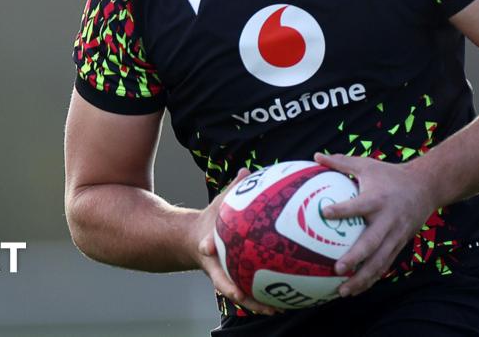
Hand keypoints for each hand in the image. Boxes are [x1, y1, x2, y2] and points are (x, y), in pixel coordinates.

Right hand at [193, 168, 281, 315]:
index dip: (205, 246)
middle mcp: (215, 265)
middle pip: (221, 280)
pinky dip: (266, 299)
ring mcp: (224, 276)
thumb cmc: (211, 219)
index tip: (205, 247)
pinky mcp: (236, 282)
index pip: (204, 246)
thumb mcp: (220, 203)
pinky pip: (252, 293)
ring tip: (276, 309)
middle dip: (230, 288)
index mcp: (207, 246)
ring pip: (239, 294)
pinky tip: (286, 304)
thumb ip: (233, 189)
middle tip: (241, 294)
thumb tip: (246, 169)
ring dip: (255, 303)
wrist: (193, 241)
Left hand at [313, 152, 439, 297]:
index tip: (324, 213)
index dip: (343, 210)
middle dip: (356, 257)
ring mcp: (396, 235)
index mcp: (378, 199)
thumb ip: (341, 162)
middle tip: (337, 268)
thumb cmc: (390, 175)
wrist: (427, 187)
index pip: (359, 206)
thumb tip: (315, 155)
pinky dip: (371, 279)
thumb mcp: (367, 165)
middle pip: (372, 242)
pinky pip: (384, 265)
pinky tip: (354, 289)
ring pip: (380, 261)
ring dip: (363, 278)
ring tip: (342, 291)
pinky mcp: (399, 245)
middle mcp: (388, 220)